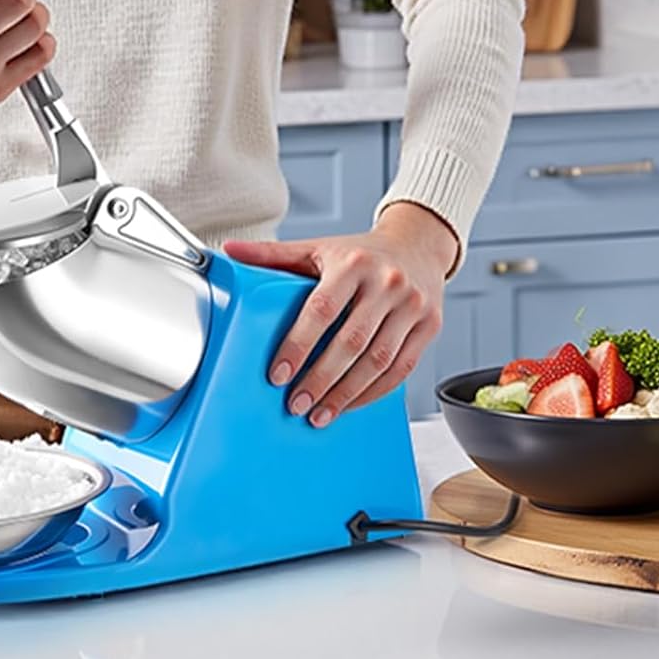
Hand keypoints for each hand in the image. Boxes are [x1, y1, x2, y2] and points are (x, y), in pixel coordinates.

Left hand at [222, 202, 457, 426]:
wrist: (416, 245)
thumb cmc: (359, 252)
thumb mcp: (316, 248)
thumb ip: (272, 254)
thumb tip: (228, 250)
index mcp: (352, 262)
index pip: (321, 309)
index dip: (298, 344)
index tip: (277, 374)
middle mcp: (386, 283)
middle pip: (351, 341)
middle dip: (320, 379)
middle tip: (295, 403)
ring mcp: (412, 306)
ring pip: (379, 361)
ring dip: (347, 394)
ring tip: (319, 413)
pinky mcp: (430, 327)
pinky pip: (402, 369)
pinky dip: (374, 393)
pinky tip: (350, 405)